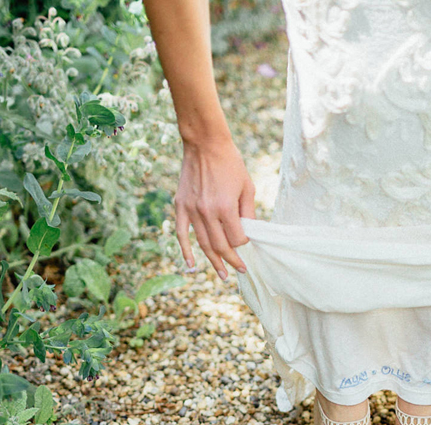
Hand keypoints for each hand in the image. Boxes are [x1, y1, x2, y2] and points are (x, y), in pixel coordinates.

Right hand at [174, 137, 255, 280]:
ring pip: (203, 244)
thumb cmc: (231, 163)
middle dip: (231, 261)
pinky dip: (186, 251)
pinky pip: (181, 234)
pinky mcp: (181, 206)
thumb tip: (249, 233)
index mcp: (226, 208)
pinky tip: (192, 266)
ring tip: (222, 275)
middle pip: (220, 246)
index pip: (236, 239)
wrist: (205, 144)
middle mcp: (207, 212)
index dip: (244, 244)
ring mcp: (192, 210)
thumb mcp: (247, 187)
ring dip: (213, 261)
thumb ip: (248, 212)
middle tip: (240, 271)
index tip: (248, 242)